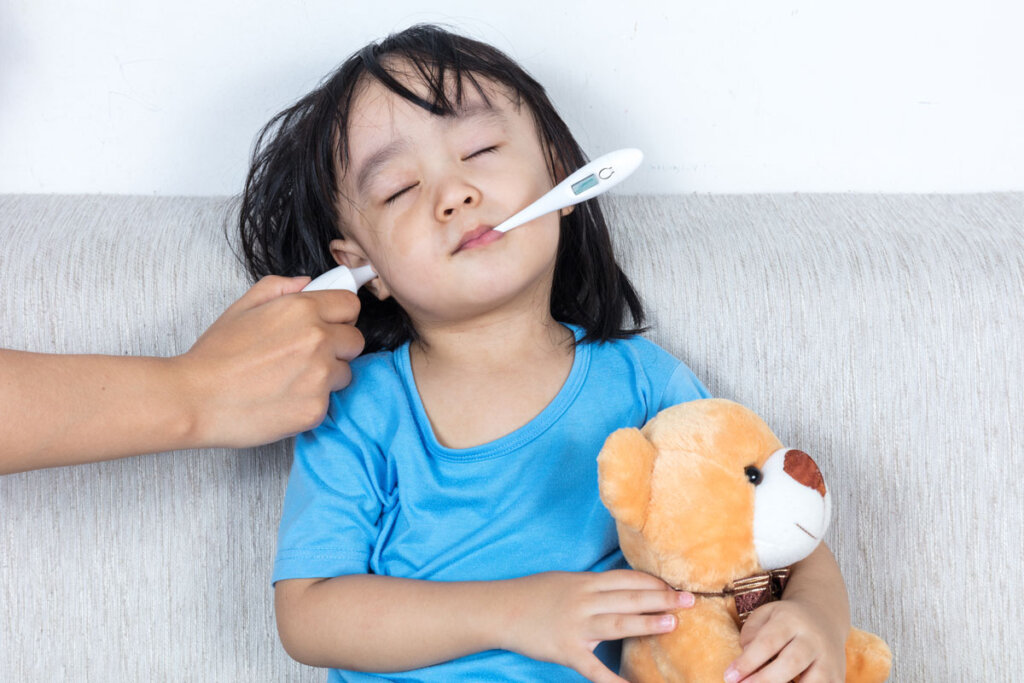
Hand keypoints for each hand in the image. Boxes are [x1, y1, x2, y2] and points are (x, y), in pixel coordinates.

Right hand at [174, 275, 363, 447]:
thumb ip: (278, 287)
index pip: (351, 305)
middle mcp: (318, 340)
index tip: (328, 324)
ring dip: (327, 376)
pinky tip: (284, 399)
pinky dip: (311, 402)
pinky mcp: (316, 409)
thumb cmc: (216, 355)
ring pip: (345, 372)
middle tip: (307, 355)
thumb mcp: (242, 307)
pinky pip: (328, 401)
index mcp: (303, 309)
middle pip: (355, 340)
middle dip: (337, 346)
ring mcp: (320, 376)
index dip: (339, 316)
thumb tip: (307, 282)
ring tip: (290, 378)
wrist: (195, 399)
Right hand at [502, 570, 694, 682]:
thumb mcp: (565, 581)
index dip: (653, 583)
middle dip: (662, 599)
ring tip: (672, 623)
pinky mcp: (567, 651)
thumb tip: (623, 588)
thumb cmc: (533, 594)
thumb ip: (593, 586)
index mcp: (585, 582)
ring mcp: (576, 626)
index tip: (676, 586)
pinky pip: (595, 669)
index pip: (627, 579)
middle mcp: (584, 601)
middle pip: (629, 598)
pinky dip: (615, 681)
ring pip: (617, 623)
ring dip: (646, 622)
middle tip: (690, 601)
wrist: (500, 610)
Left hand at [724, 599, 845, 682]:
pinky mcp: (837, 677)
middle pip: (791, 662)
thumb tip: (745, 659)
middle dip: (765, 680)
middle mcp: (813, 639)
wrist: (823, 617)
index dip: (748, 662)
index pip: (768, 642)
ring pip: (812, 682)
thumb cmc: (785, 620)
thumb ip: (751, 633)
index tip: (729, 677)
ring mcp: (829, 660)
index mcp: (791, 620)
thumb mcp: (765, 615)